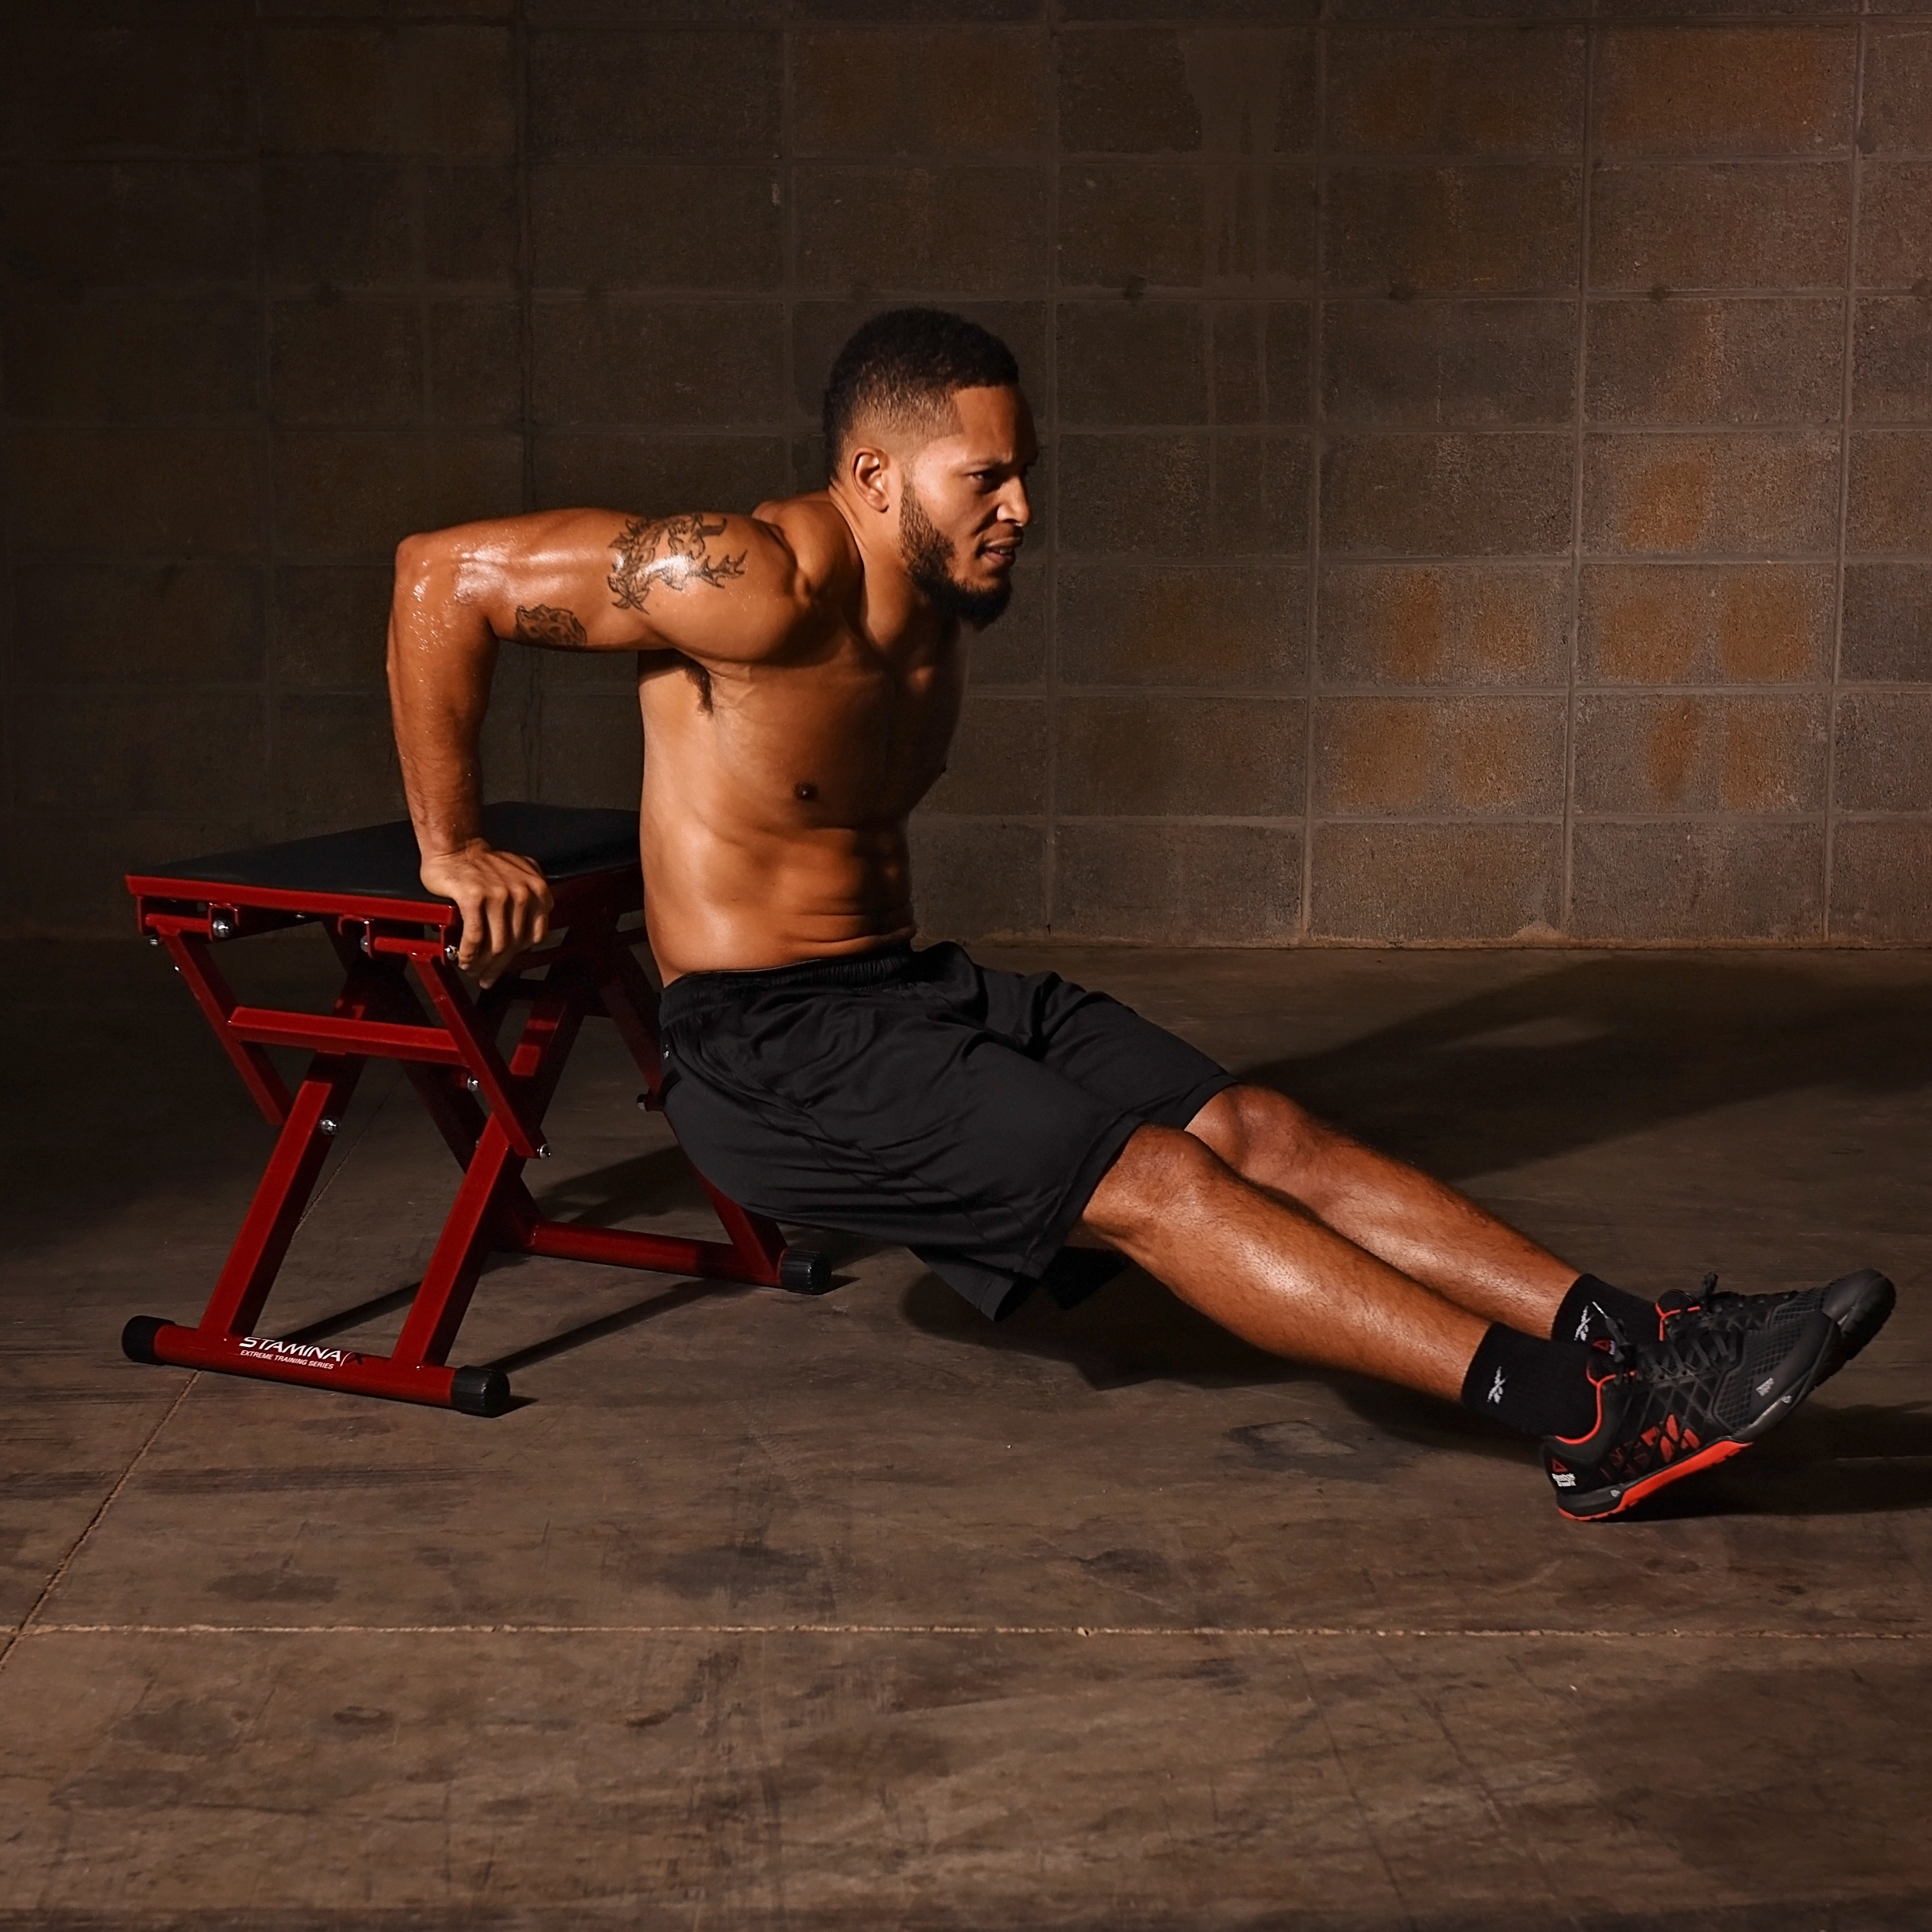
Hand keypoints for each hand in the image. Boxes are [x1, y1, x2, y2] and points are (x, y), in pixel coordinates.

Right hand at [418, 841, 552, 985]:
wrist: (455, 847)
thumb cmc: (483, 865)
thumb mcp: (520, 876)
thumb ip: (531, 899)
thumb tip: (530, 936)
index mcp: (537, 890)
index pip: (533, 936)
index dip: (518, 956)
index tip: (505, 966)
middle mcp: (523, 892)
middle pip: (515, 943)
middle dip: (499, 966)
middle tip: (486, 976)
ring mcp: (499, 895)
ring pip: (496, 943)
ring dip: (483, 963)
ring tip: (472, 969)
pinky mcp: (475, 898)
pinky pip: (475, 936)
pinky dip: (469, 953)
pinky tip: (463, 959)